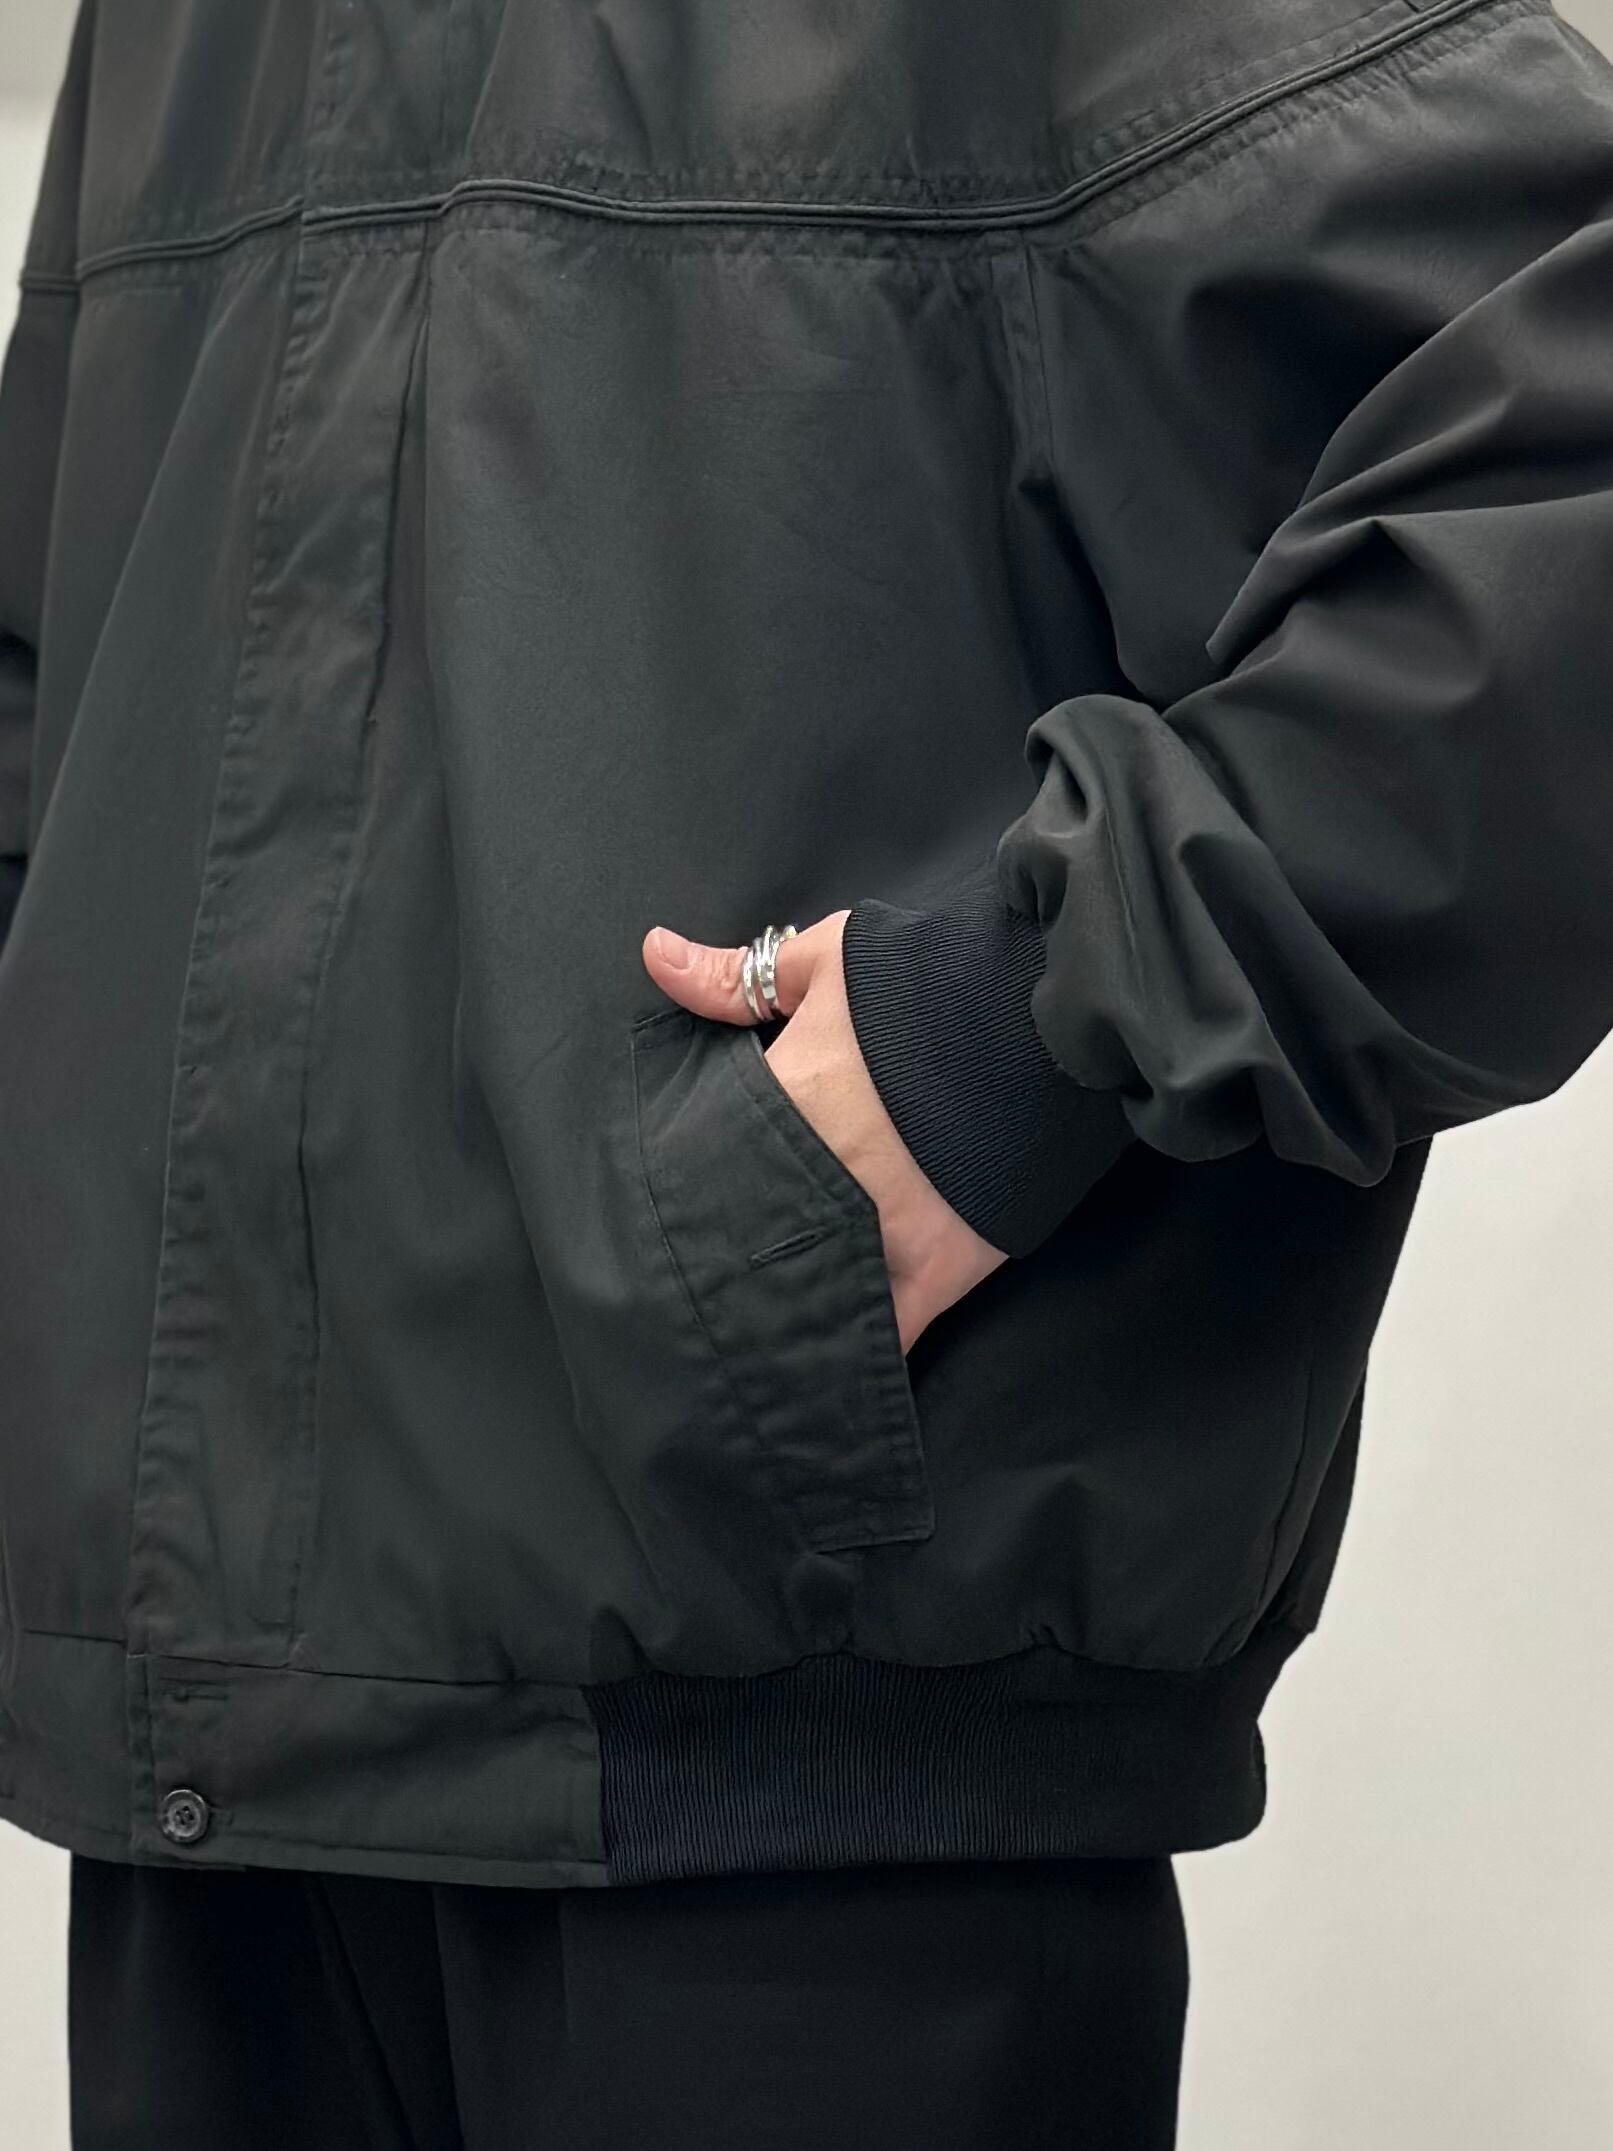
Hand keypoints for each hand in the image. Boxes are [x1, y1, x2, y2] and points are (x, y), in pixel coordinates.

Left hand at [642, 910, 1006, 1354]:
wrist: (1046, 1021)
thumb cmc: (930, 984)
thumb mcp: (829, 961)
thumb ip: (736, 978)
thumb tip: (654, 955)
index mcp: (778, 1109)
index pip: (702, 1166)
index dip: (688, 1190)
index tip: (671, 1209)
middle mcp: (814, 1188)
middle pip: (742, 1246)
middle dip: (720, 1264)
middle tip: (692, 1289)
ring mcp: (874, 1240)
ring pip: (799, 1304)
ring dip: (774, 1317)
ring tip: (743, 1341)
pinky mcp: (933, 1276)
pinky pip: (881, 1340)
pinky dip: (848, 1360)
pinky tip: (816, 1381)